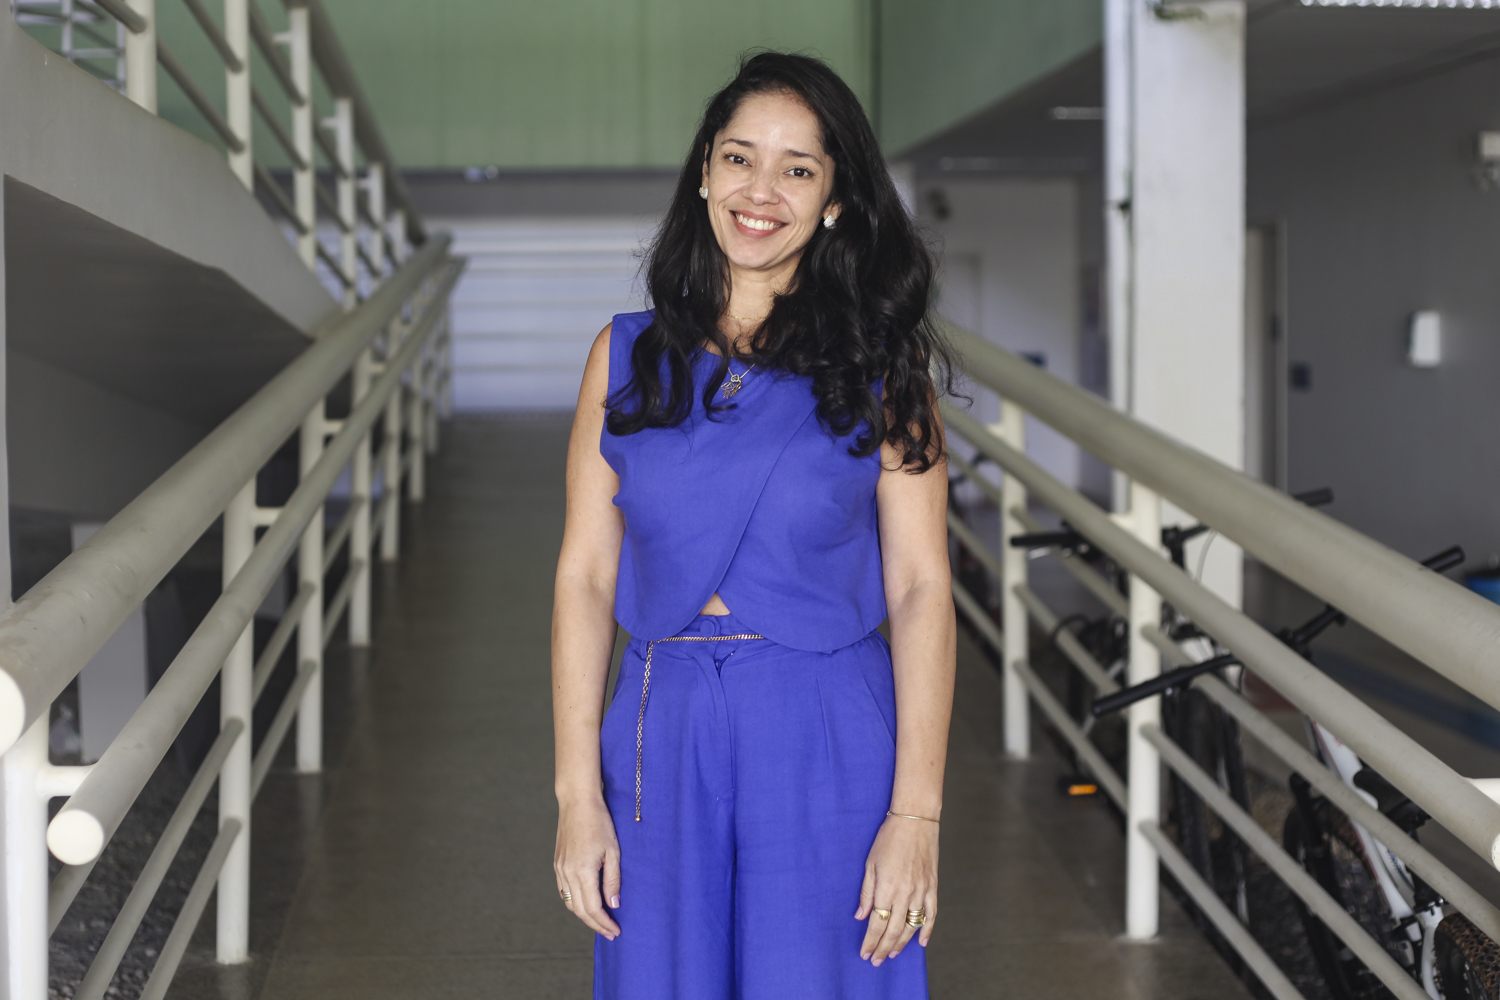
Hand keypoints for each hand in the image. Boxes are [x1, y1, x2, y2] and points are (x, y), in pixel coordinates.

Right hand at [554, 795, 621, 938]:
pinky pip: (564, 891)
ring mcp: (560, 869)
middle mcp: (567, 873)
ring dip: (584, 916)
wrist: (577, 803)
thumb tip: (613, 905)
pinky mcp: (557, 864)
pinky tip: (586, 904)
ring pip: (570, 903)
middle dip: (595, 924)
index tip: (615, 931)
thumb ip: (613, 881)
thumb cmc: (600, 823)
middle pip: (580, 910)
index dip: (604, 923)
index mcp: (583, 871)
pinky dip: (575, 902)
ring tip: (600, 922)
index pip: (593, 908)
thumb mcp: (613, 852)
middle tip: (610, 933)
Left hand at [854, 814, 938, 964]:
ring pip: (911, 926)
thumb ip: (866, 892)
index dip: (870, 941)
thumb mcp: (870, 863)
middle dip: (883, 948)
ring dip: (901, 943)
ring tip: (892, 954)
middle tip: (876, 960)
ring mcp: (921, 891)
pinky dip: (927, 930)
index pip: (876, 923)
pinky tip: (921, 942)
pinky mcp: (932, 887)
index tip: (865, 953)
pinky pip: (931, 914)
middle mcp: (904, 893)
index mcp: (886, 888)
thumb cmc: (888, 838)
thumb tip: (861, 915)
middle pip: (893, 930)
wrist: (915, 820)